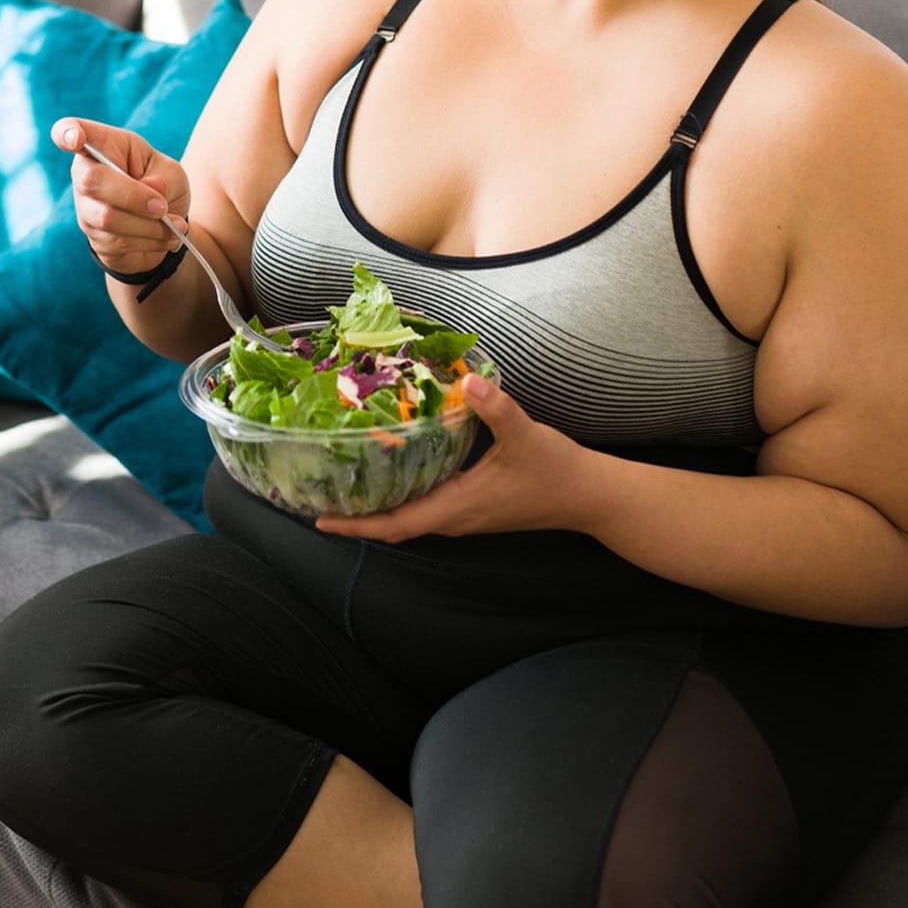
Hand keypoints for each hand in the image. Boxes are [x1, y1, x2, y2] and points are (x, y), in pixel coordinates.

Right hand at [52, 117, 188, 273]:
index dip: (66, 133)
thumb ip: (165, 177)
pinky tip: (169, 236)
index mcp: (102, 146)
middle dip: (132, 195)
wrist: (165, 225)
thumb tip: (151, 187)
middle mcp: (85, 175)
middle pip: (91, 181)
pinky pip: (120, 241)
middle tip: (162, 206)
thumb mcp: (172, 172)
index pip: (68, 132)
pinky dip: (152, 240)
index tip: (75, 138)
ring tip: (176, 224)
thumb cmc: (162, 185)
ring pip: (108, 217)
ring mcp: (86, 209)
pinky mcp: (95, 237)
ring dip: (149, 225)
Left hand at [312, 375, 590, 541]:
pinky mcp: (473, 508)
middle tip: (318, 499)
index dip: (356, 525)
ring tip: (344, 488)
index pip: (396, 525)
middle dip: (356, 518)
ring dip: (377, 510)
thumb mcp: (526, 435)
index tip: (320, 520)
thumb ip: (497, 408)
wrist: (589, 496)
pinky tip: (392, 476)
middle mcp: (455, 518)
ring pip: (410, 519)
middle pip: (394, 526)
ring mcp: (464, 516)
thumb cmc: (557, 471)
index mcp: (458, 508)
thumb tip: (470, 381)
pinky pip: (426, 509)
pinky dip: (401, 499)